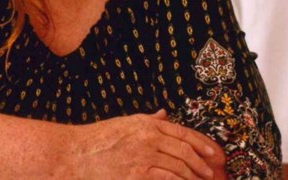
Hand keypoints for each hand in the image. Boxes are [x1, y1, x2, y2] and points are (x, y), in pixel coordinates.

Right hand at [69, 109, 224, 178]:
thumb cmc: (98, 140)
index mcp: (147, 124)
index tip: (212, 152)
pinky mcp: (138, 175)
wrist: (75, 155)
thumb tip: (164, 114)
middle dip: (200, 164)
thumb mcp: (125, 124)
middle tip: (209, 173)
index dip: (200, 142)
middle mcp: (148, 138)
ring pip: (179, 168)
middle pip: (184, 151)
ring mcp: (144, 157)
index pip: (182, 131)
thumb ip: (148, 120)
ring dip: (191, 177)